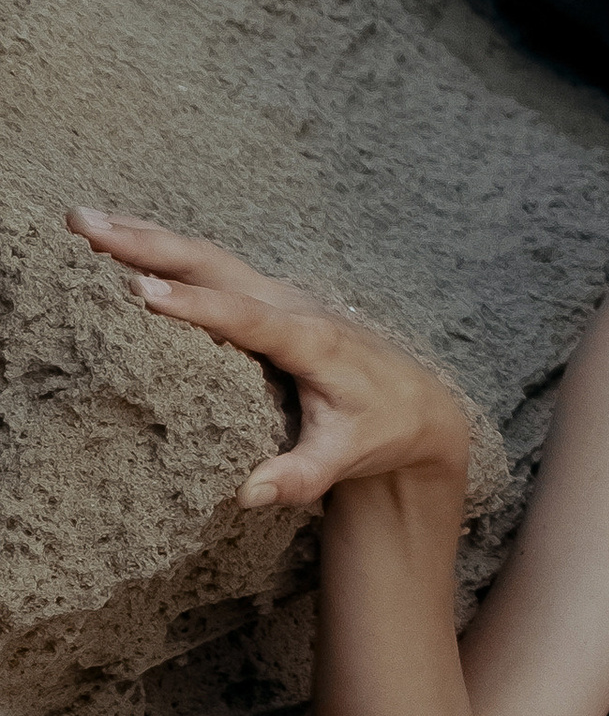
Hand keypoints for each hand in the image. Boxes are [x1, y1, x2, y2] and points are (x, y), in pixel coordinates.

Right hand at [67, 211, 471, 514]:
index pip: (245, 319)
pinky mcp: (265, 298)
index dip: (194, 305)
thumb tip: (250, 494)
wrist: (417, 403)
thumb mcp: (348, 457)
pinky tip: (121, 239)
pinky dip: (164, 248)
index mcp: (312, 342)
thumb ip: (302, 476)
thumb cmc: (381, 429)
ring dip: (145, 237)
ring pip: (205, 257)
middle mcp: (291, 307)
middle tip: (85, 225)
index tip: (141, 291)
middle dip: (147, 245)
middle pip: (212, 266)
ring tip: (84, 221)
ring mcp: (277, 296)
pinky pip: (209, 266)